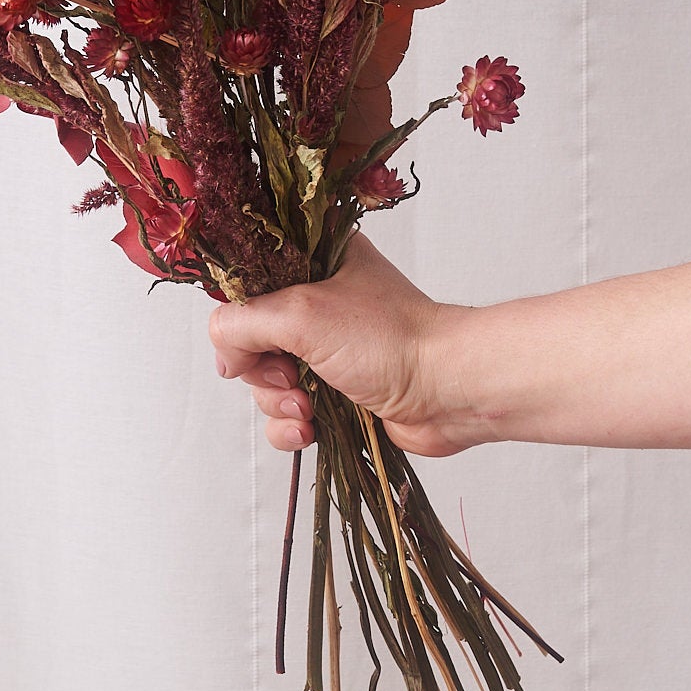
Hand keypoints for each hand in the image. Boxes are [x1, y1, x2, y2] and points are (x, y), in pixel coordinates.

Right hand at [208, 239, 690, 455]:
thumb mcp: (308, 318)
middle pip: (248, 331)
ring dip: (275, 407)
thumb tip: (214, 335)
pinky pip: (293, 410)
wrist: (476, 390)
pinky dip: (297, 427)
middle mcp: (318, 292)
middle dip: (257, 371)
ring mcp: (333, 340)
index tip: (243, 334)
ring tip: (310, 419)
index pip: (240, 268)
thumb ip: (249, 322)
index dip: (232, 305)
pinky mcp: (350, 385)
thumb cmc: (407, 342)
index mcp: (309, 256)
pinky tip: (318, 434)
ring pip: (265, 378)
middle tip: (288, 390)